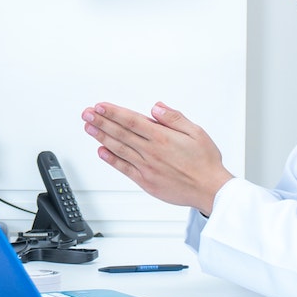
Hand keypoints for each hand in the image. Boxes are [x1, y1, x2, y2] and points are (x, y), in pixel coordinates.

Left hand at [81, 101, 233, 215]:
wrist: (210, 190)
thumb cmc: (205, 162)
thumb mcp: (196, 132)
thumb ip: (174, 118)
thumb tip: (156, 108)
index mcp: (162, 137)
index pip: (131, 120)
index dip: (113, 112)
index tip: (100, 106)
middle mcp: (151, 151)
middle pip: (120, 132)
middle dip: (101, 121)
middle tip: (87, 114)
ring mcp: (146, 167)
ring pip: (118, 148)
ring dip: (101, 137)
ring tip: (89, 128)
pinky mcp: (145, 181)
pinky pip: (123, 168)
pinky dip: (111, 159)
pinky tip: (101, 151)